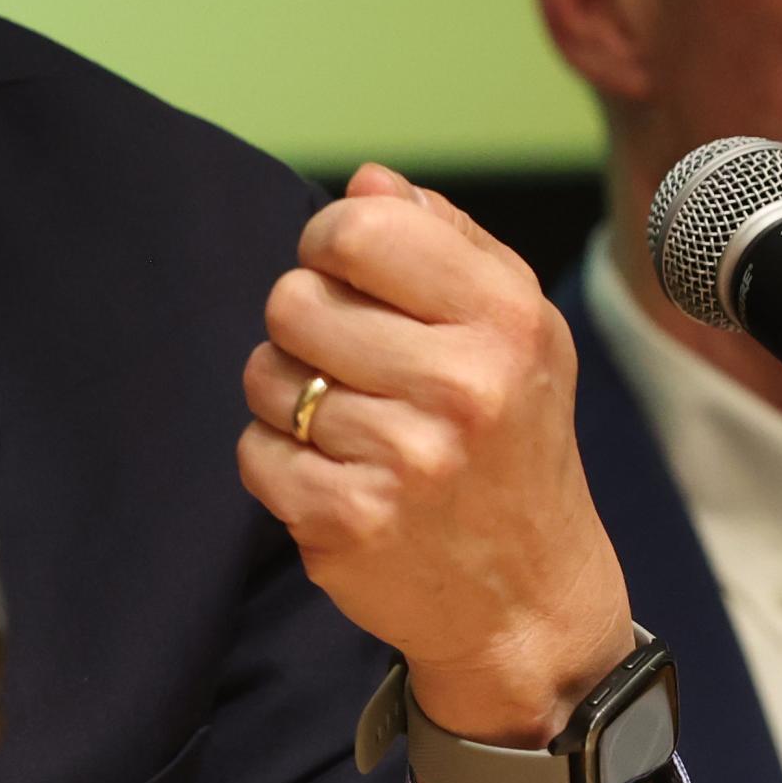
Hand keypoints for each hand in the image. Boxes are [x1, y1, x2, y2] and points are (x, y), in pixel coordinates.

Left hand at [238, 166, 652, 782]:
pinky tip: (337, 477)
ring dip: (289, 397)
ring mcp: (403, 458)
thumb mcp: (514, 331)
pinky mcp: (347, 521)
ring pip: (265, 376)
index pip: (356, 228)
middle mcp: (462, 385)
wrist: (528, 601)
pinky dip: (278, 463)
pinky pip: (253, 452)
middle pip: (293, 300)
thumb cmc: (511, 445)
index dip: (330, 245)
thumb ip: (445, 241)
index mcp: (504, 318)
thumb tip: (368, 181)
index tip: (346, 276)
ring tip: (351, 427)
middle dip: (305, 327)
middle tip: (352, 367)